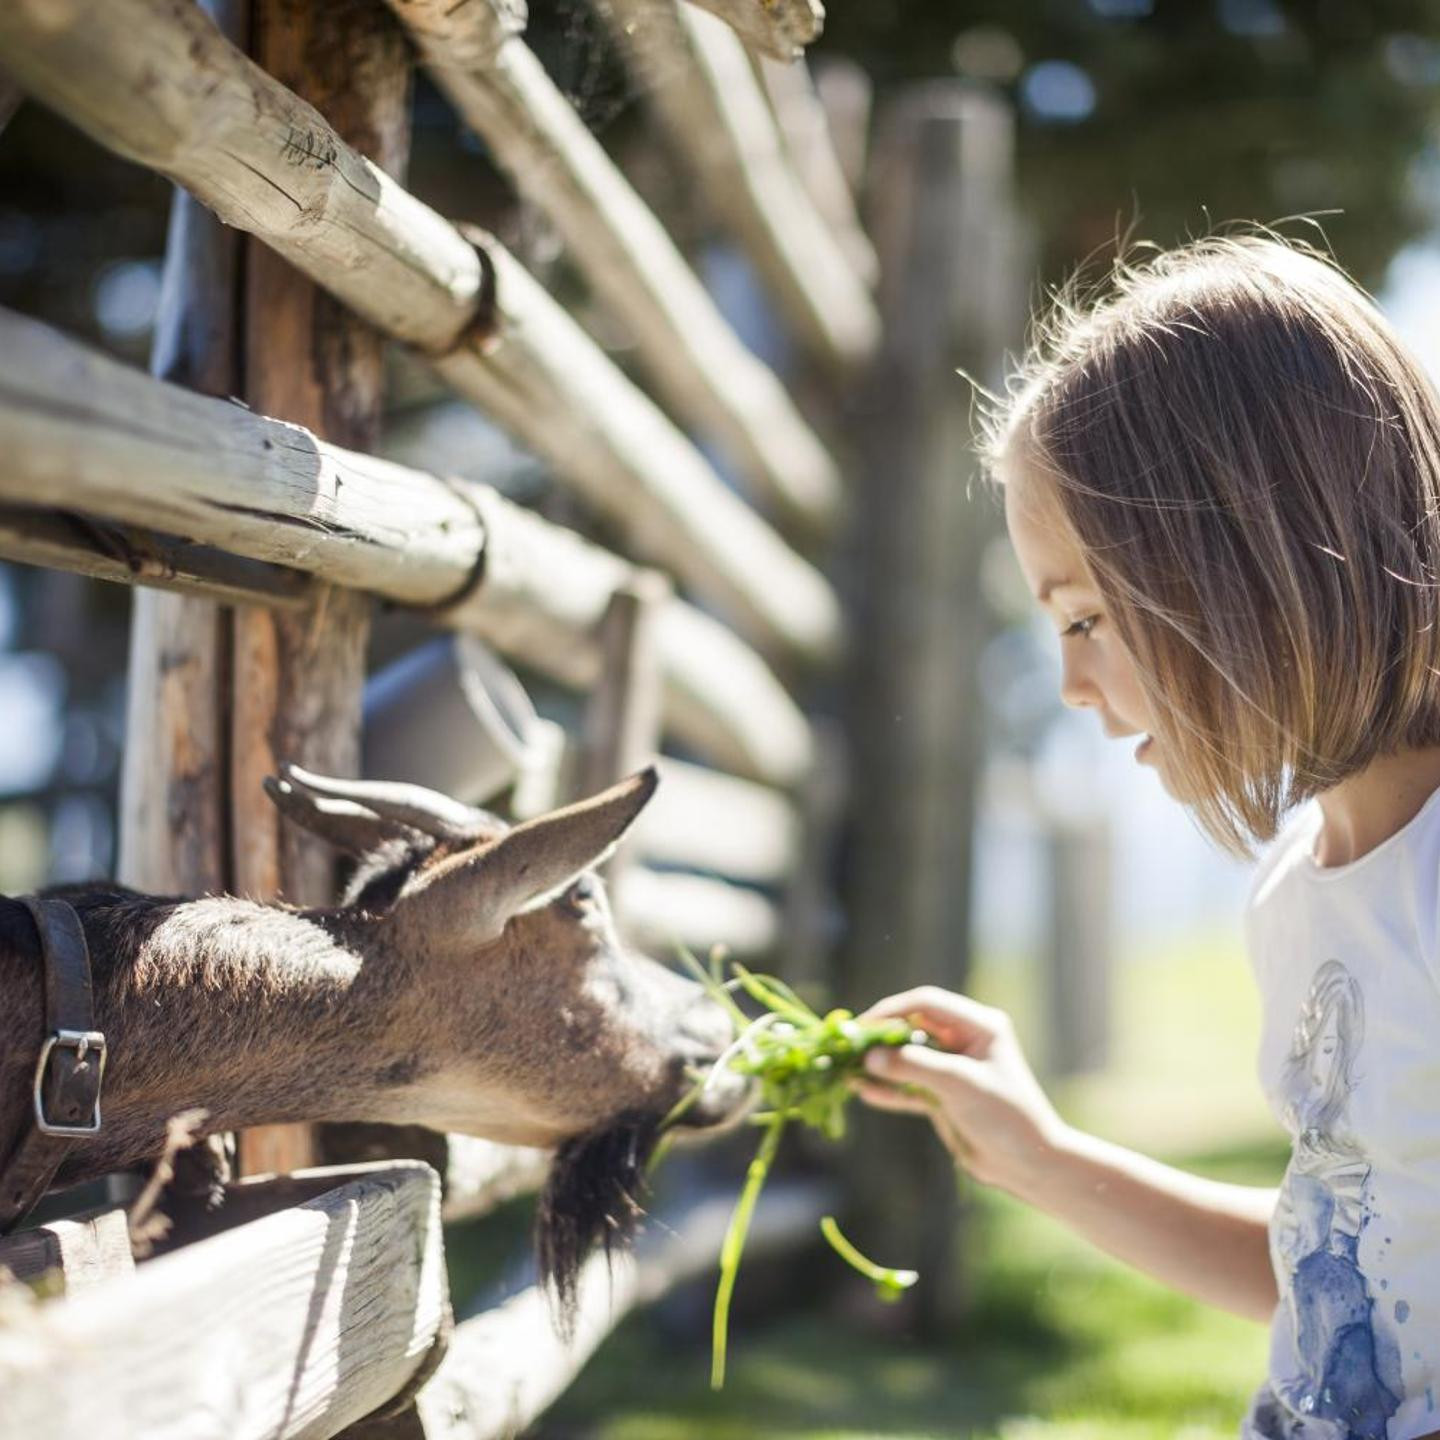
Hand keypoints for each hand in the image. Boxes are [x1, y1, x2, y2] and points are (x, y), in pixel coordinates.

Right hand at [854, 986, 1066, 1198]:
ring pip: (908, 1058)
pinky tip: (863, 1092)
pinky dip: (888, 1089)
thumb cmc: (1006, 1116)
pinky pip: (909, 1087)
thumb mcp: (960, 1085)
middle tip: (849, 1047)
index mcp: (979, 1025)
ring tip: (848, 1070)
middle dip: (881, 1037)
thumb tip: (870, 1058)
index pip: (926, 1004)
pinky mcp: (945, 1097)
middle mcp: (965, 1041)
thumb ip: (914, 1067)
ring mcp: (953, 1070)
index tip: (863, 1026)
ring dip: (881, 1065)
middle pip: (913, 1027)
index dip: (892, 1011)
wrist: (1030, 1165)